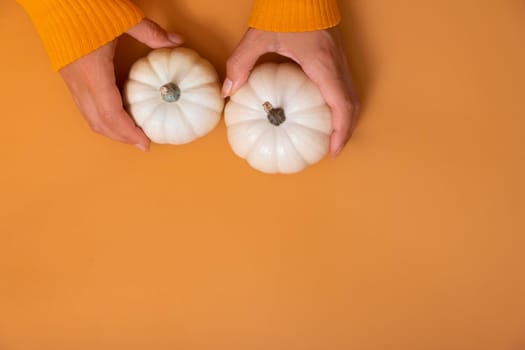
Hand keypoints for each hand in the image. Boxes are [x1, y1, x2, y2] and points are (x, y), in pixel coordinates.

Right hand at [59, 19, 182, 150]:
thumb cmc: (86, 5)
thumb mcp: (125, 18)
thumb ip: (152, 34)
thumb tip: (176, 42)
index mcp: (94, 73)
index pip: (111, 115)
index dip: (128, 133)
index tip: (145, 143)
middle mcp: (79, 82)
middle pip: (99, 122)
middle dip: (121, 137)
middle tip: (142, 143)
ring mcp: (71, 80)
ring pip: (89, 116)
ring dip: (110, 129)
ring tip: (131, 133)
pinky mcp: (68, 75)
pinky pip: (84, 105)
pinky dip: (101, 115)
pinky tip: (117, 112)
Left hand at [223, 27, 358, 156]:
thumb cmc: (285, 9)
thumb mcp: (259, 36)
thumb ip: (242, 63)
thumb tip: (228, 90)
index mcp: (323, 64)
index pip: (341, 105)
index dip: (340, 131)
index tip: (332, 150)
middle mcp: (336, 64)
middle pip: (352, 104)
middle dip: (345, 130)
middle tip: (331, 148)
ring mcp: (338, 59)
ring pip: (350, 94)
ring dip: (344, 117)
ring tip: (329, 135)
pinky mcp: (334, 54)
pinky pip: (343, 85)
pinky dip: (338, 103)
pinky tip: (322, 110)